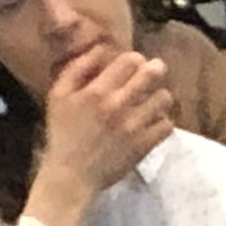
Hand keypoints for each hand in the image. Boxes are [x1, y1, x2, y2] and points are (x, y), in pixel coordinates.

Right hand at [28, 42, 178, 225]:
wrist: (72, 175)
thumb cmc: (63, 134)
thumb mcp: (58, 96)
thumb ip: (76, 69)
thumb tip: (100, 50)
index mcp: (96, 91)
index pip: (130, 61)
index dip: (136, 59)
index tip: (134, 64)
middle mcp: (118, 105)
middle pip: (152, 75)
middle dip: (156, 69)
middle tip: (154, 72)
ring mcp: (134, 126)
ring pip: (164, 99)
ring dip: (160, 97)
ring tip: (154, 100)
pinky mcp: (144, 145)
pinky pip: (167, 125)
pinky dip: (163, 121)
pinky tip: (154, 122)